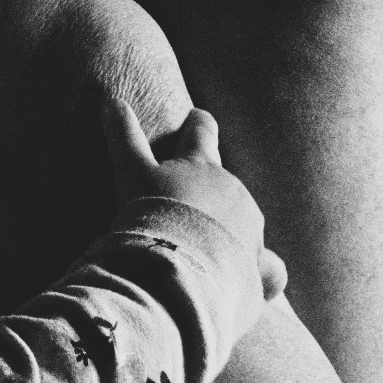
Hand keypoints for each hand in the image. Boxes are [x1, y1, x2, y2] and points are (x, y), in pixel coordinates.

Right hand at [102, 97, 286, 300]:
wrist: (173, 271)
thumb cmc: (148, 218)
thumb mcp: (130, 173)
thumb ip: (123, 136)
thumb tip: (112, 99)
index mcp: (201, 166)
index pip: (200, 132)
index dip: (197, 124)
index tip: (196, 118)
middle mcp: (232, 192)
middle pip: (224, 179)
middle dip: (211, 185)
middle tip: (193, 195)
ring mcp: (250, 229)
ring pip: (244, 221)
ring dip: (227, 230)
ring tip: (202, 251)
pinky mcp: (258, 267)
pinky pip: (270, 269)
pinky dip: (262, 272)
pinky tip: (251, 283)